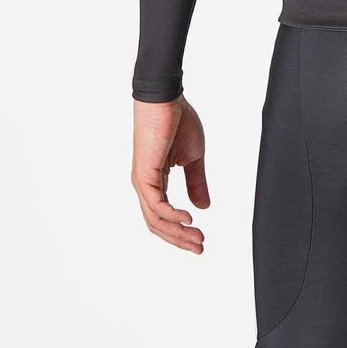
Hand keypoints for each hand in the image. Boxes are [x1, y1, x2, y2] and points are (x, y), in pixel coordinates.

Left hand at [132, 97, 209, 253]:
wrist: (167, 99)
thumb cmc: (178, 121)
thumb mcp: (193, 158)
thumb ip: (196, 182)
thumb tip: (203, 207)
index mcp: (155, 181)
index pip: (164, 216)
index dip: (181, 232)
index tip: (201, 241)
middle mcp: (145, 185)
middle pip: (158, 224)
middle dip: (180, 239)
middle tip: (200, 248)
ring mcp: (143, 181)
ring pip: (156, 219)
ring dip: (177, 232)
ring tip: (197, 238)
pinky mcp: (144, 174)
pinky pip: (155, 204)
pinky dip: (171, 215)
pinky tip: (187, 219)